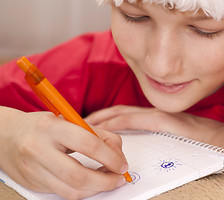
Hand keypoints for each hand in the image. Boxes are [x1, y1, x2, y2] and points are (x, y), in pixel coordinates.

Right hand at [0, 107, 127, 199]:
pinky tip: (91, 183)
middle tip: (118, 178)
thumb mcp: (69, 120)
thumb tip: (118, 152)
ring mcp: (33, 170)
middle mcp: (39, 149)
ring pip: (71, 190)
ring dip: (96, 189)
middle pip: (78, 175)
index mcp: (51, 127)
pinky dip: (82, 191)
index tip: (122, 164)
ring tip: (108, 181)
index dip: (111, 157)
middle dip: (105, 181)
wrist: (5, 136)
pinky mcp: (33, 184)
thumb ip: (96, 133)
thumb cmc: (42, 126)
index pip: (89, 144)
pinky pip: (63, 193)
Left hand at [85, 105, 223, 143]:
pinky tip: (103, 127)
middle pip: (118, 111)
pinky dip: (115, 123)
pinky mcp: (161, 121)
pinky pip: (133, 121)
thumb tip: (142, 147)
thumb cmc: (201, 141)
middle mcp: (153, 112)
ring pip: (121, 114)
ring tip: (84, 125)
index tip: (90, 123)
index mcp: (155, 116)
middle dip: (98, 116)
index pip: (124, 114)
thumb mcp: (175, 138)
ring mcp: (157, 115)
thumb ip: (159, 138)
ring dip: (102, 119)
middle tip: (78, 122)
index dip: (106, 117)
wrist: (221, 138)